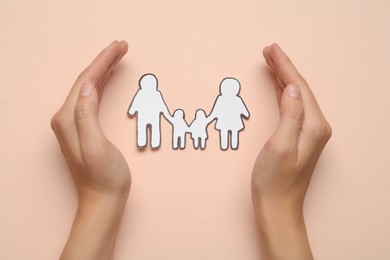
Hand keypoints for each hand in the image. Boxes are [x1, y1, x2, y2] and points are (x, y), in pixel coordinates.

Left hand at [51, 41, 129, 259]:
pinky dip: (101, 85)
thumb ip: (87, 114)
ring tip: (118, 56)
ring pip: (88, 88)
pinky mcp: (83, 128)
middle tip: (122, 46)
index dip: (103, 61)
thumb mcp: (96, 146)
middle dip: (104, 61)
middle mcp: (67, 118)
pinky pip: (91, 99)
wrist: (103, 200)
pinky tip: (107, 79)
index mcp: (68, 119)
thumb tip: (88, 85)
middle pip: (86, 81)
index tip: (120, 46)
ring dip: (103, 70)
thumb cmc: (103, 177)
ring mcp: (73, 123)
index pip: (86, 81)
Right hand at [251, 44, 330, 258]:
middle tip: (268, 51)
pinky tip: (276, 87)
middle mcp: (316, 127)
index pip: (299, 87)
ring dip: (283, 78)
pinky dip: (283, 93)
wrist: (277, 207)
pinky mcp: (300, 137)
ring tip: (270, 62)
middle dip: (284, 68)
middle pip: (300, 89)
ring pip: (296, 96)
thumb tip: (293, 88)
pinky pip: (292, 107)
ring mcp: (309, 132)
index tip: (271, 50)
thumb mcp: (280, 145)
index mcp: (313, 126)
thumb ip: (290, 114)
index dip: (284, 66)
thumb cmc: (275, 181)